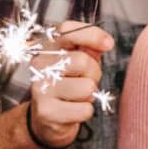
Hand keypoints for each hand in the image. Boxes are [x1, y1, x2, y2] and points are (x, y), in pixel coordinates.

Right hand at [27, 21, 110, 148]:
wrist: (46, 118)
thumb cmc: (68, 82)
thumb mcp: (78, 59)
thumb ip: (89, 46)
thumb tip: (105, 43)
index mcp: (46, 47)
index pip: (67, 30)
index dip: (92, 35)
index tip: (108, 44)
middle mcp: (39, 65)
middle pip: (82, 61)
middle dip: (94, 73)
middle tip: (85, 80)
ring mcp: (40, 89)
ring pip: (87, 87)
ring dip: (90, 94)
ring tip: (77, 95)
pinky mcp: (47, 112)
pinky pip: (85, 110)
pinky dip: (85, 111)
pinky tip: (72, 110)